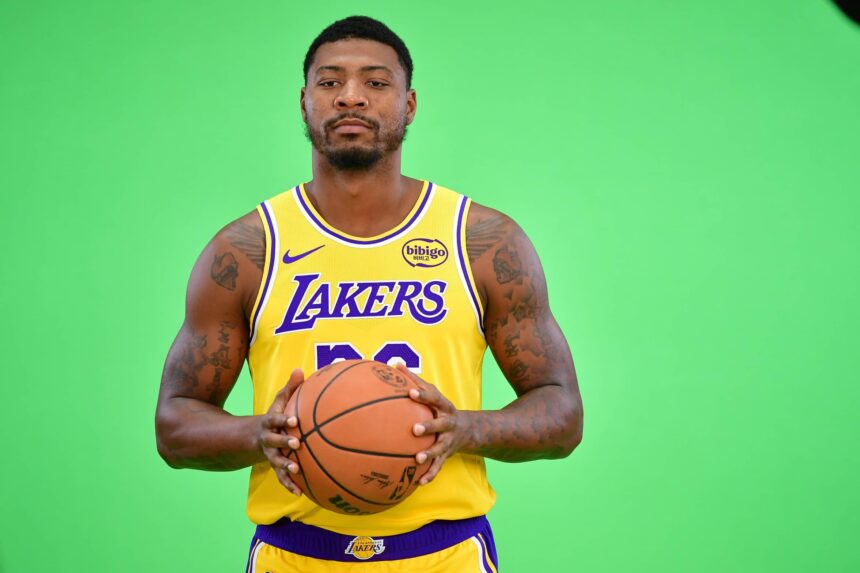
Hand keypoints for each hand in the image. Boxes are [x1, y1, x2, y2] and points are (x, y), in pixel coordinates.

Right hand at [257, 368, 303, 494]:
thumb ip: (290, 388)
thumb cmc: (276, 416)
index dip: (283, 420)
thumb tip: (300, 369)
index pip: (275, 420)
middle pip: (273, 441)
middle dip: (284, 443)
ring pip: (276, 461)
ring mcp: (270, 454)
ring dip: (285, 466)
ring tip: (296, 470)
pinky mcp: (275, 466)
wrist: (256, 437)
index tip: (294, 421)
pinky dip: (290, 484)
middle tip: (297, 444)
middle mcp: (268, 439)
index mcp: (270, 423)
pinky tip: (300, 493)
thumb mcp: (279, 402)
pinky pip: (281, 477)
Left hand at [397, 364, 473, 484]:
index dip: (423, 395)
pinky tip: (419, 483)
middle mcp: (448, 424)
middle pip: (440, 425)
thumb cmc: (440, 408)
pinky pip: (438, 467)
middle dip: (429, 427)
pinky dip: (430, 475)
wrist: (469, 430)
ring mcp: (448, 441)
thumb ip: (414, 380)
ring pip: (440, 449)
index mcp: (443, 407)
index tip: (410, 393)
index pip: (434, 398)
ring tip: (418, 459)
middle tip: (415, 430)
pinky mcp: (446, 455)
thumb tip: (394, 364)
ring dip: (429, 454)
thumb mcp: (433, 393)